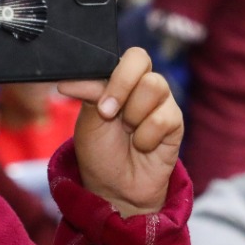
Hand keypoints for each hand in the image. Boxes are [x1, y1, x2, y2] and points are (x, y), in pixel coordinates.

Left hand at [57, 46, 181, 216]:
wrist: (115, 188)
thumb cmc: (100, 153)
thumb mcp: (87, 121)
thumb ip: (87, 92)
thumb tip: (70, 78)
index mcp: (121, 80)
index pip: (128, 56)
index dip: (116, 75)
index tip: (101, 104)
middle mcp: (142, 86)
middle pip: (142, 60)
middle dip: (122, 87)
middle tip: (109, 114)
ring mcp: (161, 103)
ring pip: (155, 86)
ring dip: (134, 115)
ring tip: (129, 134)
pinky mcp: (175, 123)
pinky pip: (164, 117)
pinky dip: (146, 136)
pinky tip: (143, 147)